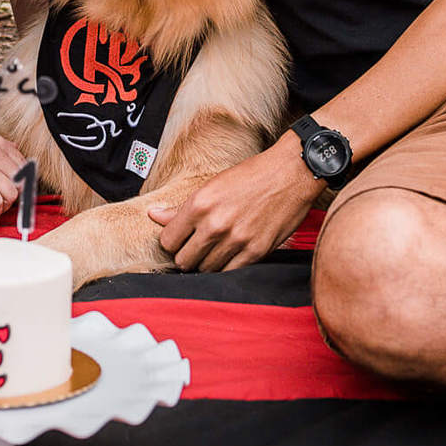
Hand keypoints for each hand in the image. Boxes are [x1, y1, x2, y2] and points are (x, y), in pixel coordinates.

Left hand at [147, 136, 320, 271]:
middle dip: (187, 256)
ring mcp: (236, 240)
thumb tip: (154, 216)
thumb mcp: (212, 185)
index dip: (172, 242)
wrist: (291, 172)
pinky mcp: (256, 251)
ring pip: (206, 270)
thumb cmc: (251, 175)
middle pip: (183, 261)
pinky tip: (231, 255)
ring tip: (216, 249)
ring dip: (207, 263)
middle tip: (197, 247)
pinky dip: (227, 267)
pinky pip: (230, 273)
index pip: (168, 241)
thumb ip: (182, 208)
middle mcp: (214, 224)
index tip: (181, 239)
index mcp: (199, 204)